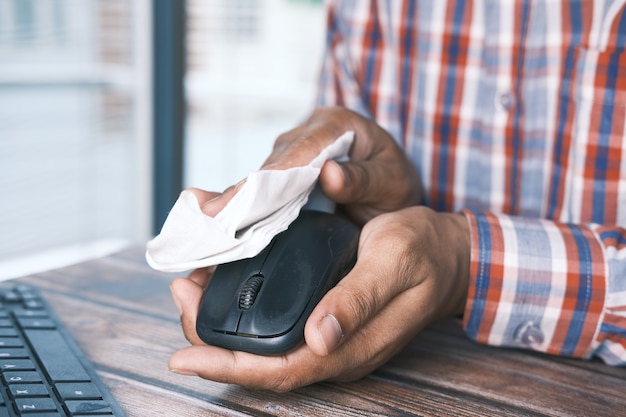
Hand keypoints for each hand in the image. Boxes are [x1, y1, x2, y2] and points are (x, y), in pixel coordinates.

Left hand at [169, 206, 469, 390]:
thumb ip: (358, 299)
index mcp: (350, 346)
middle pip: (260, 362)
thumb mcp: (394, 264)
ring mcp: (329, 337)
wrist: (449, 254)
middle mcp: (334, 349)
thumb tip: (319, 337)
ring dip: (222, 323)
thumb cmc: (425, 254)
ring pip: (264, 345)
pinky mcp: (326, 318)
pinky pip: (277, 325)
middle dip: (212, 339)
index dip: (228, 366)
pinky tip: (228, 284)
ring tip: (192, 287)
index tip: (184, 356)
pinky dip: (245, 307)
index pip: (280, 371)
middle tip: (182, 293)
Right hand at [192, 106, 422, 224]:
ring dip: (235, 205)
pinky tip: (217, 224)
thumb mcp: (392, 182)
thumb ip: (363, 178)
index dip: (260, 183)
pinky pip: (263, 190)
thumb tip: (328, 174)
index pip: (293, 156)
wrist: (394, 188)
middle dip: (237, 197)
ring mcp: (294, 152)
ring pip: (261, 180)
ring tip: (203, 227)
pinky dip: (244, 209)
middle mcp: (308, 134)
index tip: (232, 205)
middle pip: (269, 168)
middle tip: (204, 222)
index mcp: (335, 126)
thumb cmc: (395, 182)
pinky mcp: (287, 172)